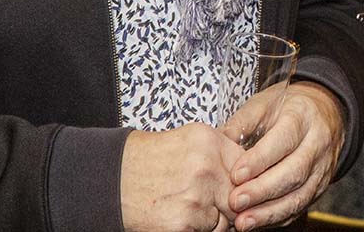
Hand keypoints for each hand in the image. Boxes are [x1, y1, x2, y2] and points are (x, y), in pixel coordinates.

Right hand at [121, 125, 245, 231]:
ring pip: (226, 218)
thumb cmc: (151, 159)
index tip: (239, 187)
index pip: (249, 167)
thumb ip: (221, 153)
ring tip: (188, 205)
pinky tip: (179, 215)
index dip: (245, 181)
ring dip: (213, 218)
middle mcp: (206, 168)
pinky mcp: (185, 224)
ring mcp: (196, 197)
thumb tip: (248, 173)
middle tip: (214, 201)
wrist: (114, 178)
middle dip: (231, 202)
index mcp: (210, 142)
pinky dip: (197, 229)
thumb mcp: (190, 140)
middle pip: (241, 195)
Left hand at [228, 82, 345, 229]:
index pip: (283, 140)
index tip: (237, 174)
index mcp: (303, 117)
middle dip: (262, 190)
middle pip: (294, 172)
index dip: (260, 159)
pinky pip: (299, 207)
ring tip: (243, 221)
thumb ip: (243, 121)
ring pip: (299, 195)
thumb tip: (218, 141)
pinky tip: (256, 221)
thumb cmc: (289, 108)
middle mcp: (317, 144)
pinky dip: (277, 217)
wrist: (325, 113)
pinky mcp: (319, 188)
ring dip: (269, 211)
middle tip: (235, 201)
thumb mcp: (266, 102)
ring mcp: (322, 169)